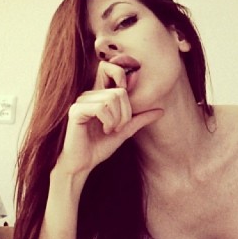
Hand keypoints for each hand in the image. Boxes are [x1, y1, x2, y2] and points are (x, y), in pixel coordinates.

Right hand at [54, 61, 162, 176]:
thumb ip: (139, 119)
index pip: (116, 74)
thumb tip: (161, 110)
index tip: (125, 114)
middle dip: (125, 114)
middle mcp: (89, 94)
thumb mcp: (125, 130)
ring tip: (109, 130)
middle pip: (120, 92)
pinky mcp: (76, 110)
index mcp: (99, 95)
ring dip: (116, 119)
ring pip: (112, 98)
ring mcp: (81, 101)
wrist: (82, 164)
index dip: (125, 87)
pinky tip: (103, 130)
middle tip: (118, 128)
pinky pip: (101, 107)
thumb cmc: (99, 147)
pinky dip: (108, 121)